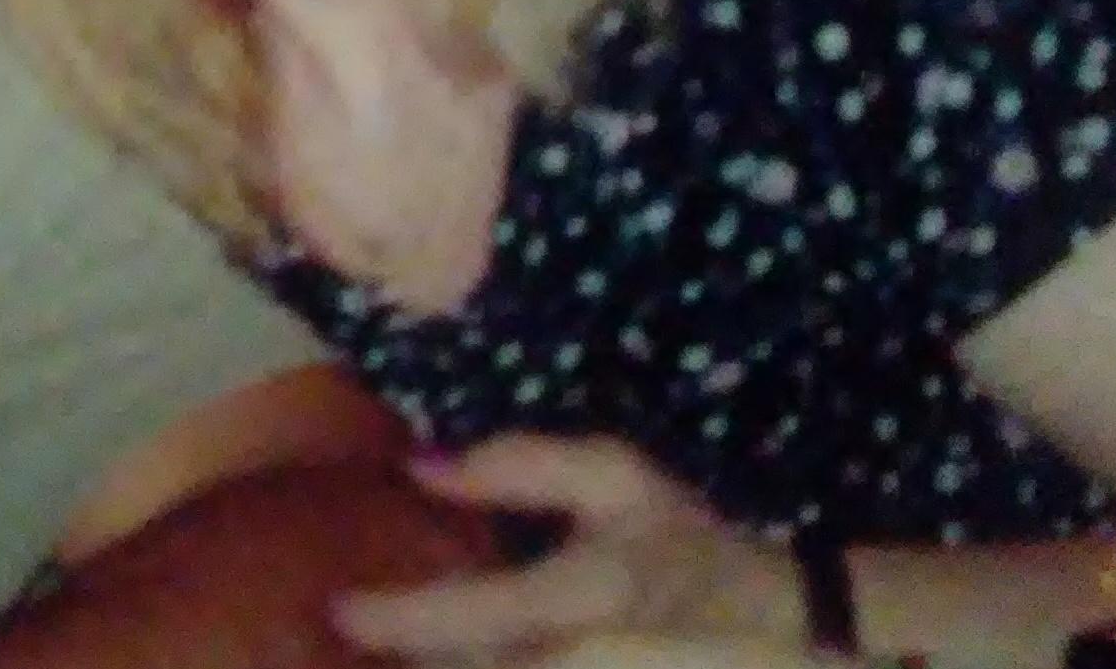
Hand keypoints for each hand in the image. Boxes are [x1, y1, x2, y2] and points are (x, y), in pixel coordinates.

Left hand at [331, 435, 806, 665]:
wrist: (776, 631)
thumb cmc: (686, 547)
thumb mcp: (617, 480)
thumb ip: (519, 466)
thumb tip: (420, 468)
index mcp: (580, 599)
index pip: (463, 618)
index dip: (391, 618)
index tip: (339, 608)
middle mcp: (573, 664)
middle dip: (406, 661)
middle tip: (350, 644)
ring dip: (435, 668)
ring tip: (397, 653)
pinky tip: (448, 659)